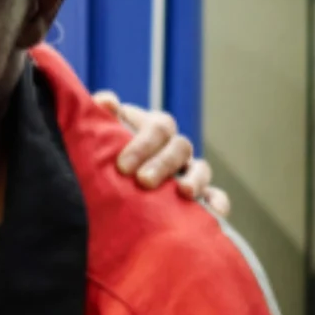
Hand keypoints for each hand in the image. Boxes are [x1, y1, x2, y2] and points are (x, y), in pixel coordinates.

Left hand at [93, 90, 228, 216]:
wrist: (106, 187)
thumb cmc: (102, 155)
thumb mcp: (97, 136)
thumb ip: (99, 118)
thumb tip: (108, 103)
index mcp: (153, 129)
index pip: (159, 127)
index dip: (144, 144)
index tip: (123, 166)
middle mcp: (174, 148)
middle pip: (180, 147)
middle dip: (163, 164)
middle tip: (144, 181)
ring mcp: (188, 172)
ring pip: (201, 169)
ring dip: (195, 179)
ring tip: (184, 192)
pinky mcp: (197, 197)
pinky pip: (215, 197)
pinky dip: (218, 202)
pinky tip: (215, 211)